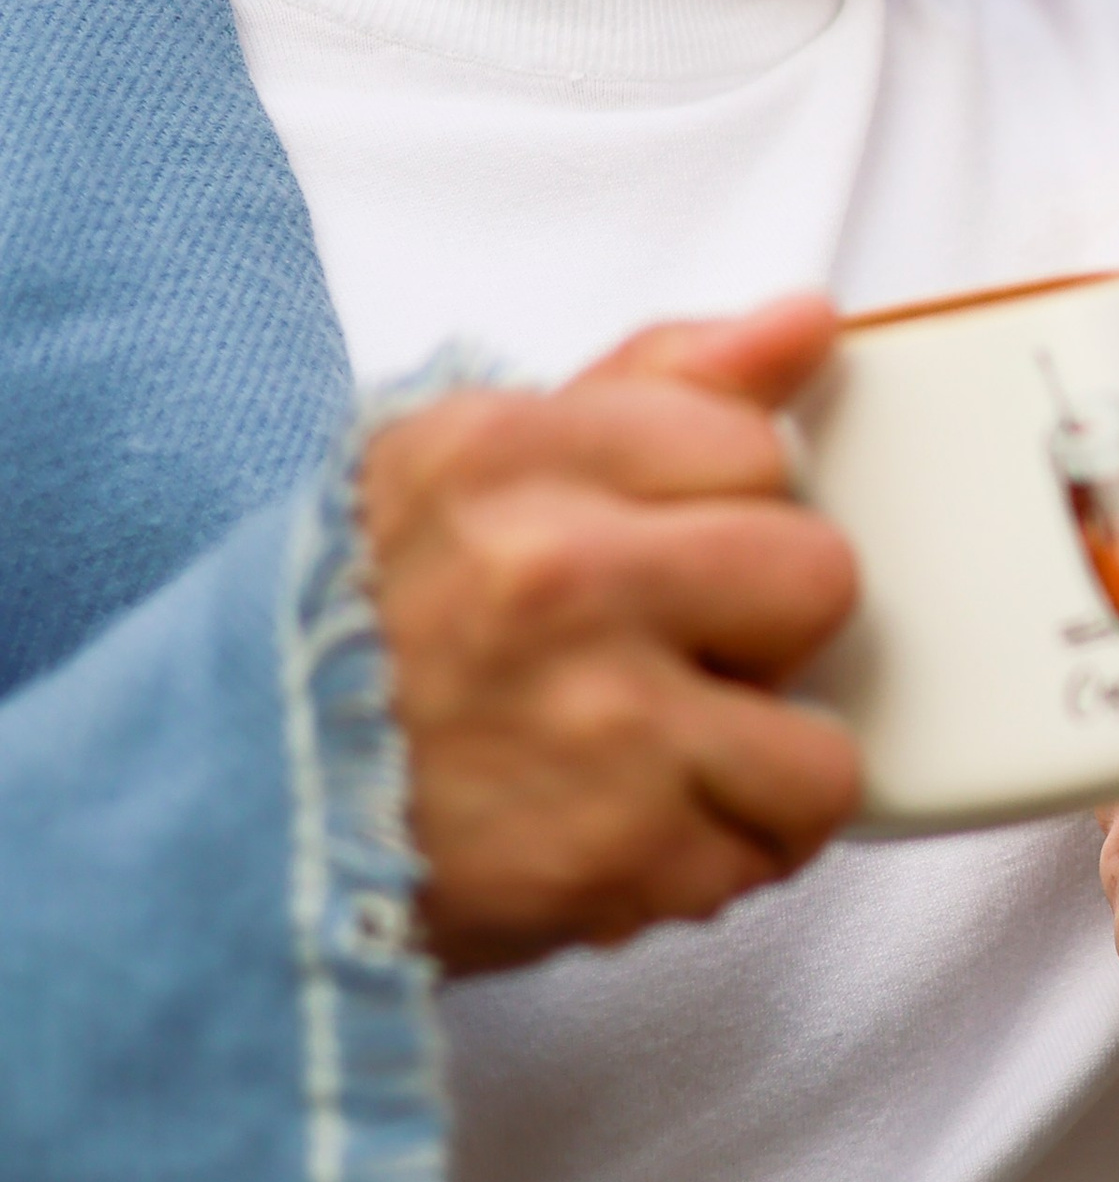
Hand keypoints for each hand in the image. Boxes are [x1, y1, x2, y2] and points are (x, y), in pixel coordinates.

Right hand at [363, 296, 861, 974]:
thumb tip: (804, 323)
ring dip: (756, 765)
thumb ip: (653, 386)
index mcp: (508, 453)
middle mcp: (555, 573)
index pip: (753, 443)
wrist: (234, 825)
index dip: (727, 512)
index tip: (662, 556)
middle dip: (762, 631)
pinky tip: (636, 833)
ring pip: (821, 737)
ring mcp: (598, 720)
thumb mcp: (461, 467)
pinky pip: (776, 848)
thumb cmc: (358, 639)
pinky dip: (721, 858)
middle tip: (665, 660)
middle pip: (817, 573)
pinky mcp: (621, 854)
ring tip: (659, 761)